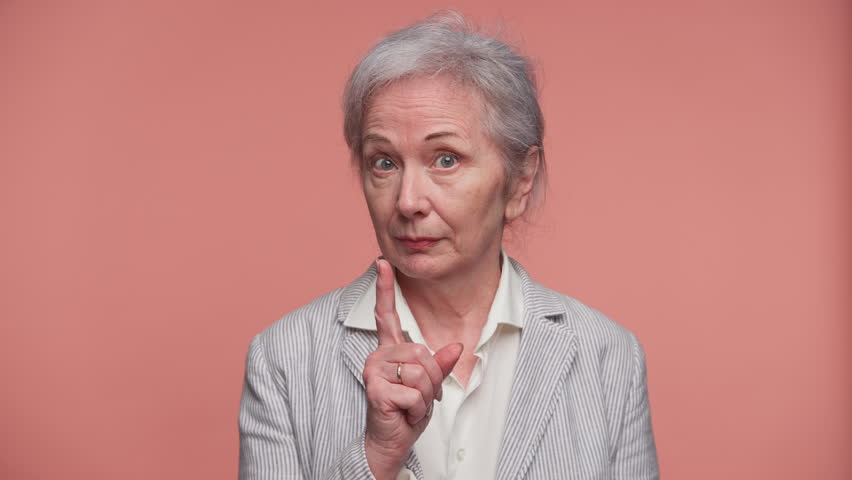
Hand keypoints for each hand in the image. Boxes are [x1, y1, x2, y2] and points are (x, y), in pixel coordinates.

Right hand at [362, 258, 462, 479]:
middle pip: (423, 353)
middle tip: (420, 397)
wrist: (391, 441)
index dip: (385, 287)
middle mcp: (378, 355)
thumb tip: (456, 347)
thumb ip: (440, 365)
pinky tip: (404, 413)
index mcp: (390, 350)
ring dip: (426, 396)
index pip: (386, 314)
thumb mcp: (430, 386)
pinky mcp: (375, 388)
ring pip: (421, 372)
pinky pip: (415, 392)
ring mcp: (374, 371)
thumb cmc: (407, 412)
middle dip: (432, 380)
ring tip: (411, 405)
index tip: (382, 262)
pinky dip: (418, 408)